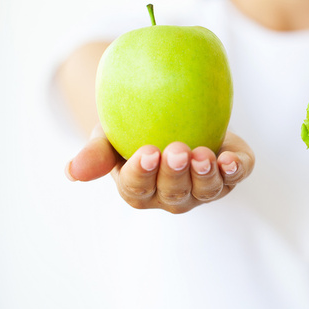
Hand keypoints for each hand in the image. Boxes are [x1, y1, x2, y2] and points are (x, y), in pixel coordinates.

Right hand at [65, 125, 254, 213]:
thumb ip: (95, 154)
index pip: (138, 189)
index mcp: (141, 190)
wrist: (172, 112)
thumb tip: (72, 173)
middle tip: (177, 150)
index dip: (142, 174)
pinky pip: (236, 175)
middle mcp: (173, 197)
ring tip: (203, 155)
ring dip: (206, 175)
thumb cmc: (134, 130)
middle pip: (175, 194)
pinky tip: (230, 160)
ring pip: (207, 190)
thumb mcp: (110, 136)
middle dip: (176, 174)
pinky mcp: (230, 173)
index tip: (147, 152)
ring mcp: (204, 188)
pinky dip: (235, 169)